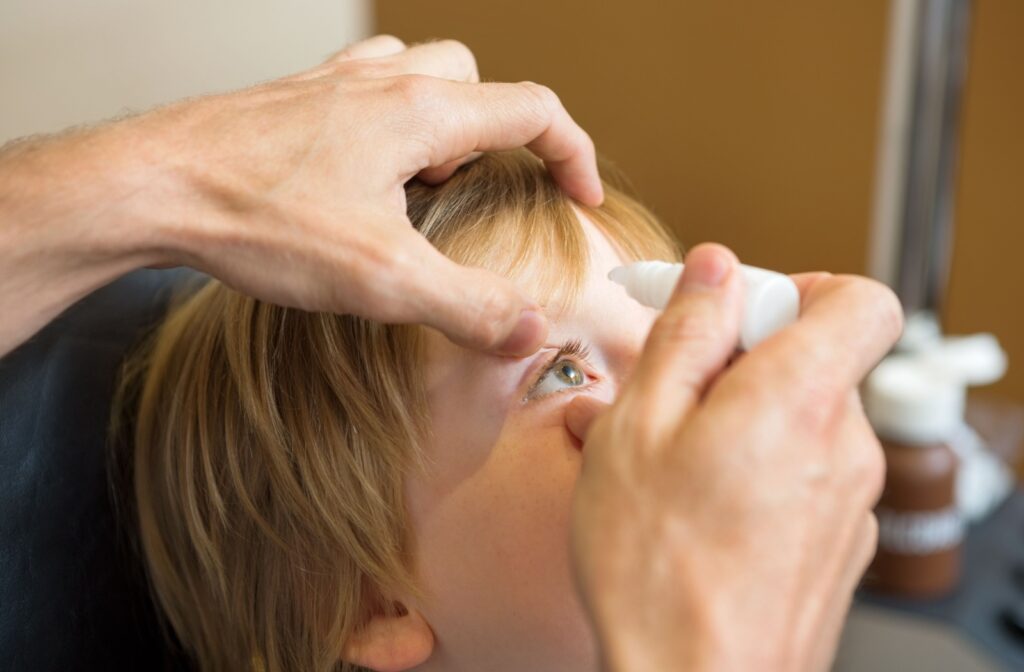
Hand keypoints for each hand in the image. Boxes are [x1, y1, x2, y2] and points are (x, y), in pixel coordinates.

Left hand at [0, 35, 600, 357]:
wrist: (149, 186)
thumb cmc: (259, 219)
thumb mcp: (383, 279)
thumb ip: (468, 306)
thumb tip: (532, 332)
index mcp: (422, 114)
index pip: (534, 109)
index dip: (574, 153)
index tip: (582, 196)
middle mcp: (383, 84)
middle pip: (477, 80)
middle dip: (501, 134)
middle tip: (483, 190)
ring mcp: (332, 85)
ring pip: (418, 73)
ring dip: (442, 120)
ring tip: (423, 182)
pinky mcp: (291, 102)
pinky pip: (361, 87)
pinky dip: (384, 119)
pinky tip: (358, 171)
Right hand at [566, 244, 902, 670]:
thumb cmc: (656, 571)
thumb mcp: (638, 427)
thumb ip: (686, 335)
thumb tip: (714, 271)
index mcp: (800, 399)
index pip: (860, 299)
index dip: (799, 287)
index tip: (737, 310)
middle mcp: (844, 448)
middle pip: (816, 361)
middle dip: (743, 361)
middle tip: (670, 392)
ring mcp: (849, 503)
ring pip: (798, 422)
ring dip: (737, 419)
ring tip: (664, 458)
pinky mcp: (838, 545)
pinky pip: (801, 475)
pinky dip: (754, 467)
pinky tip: (692, 502)